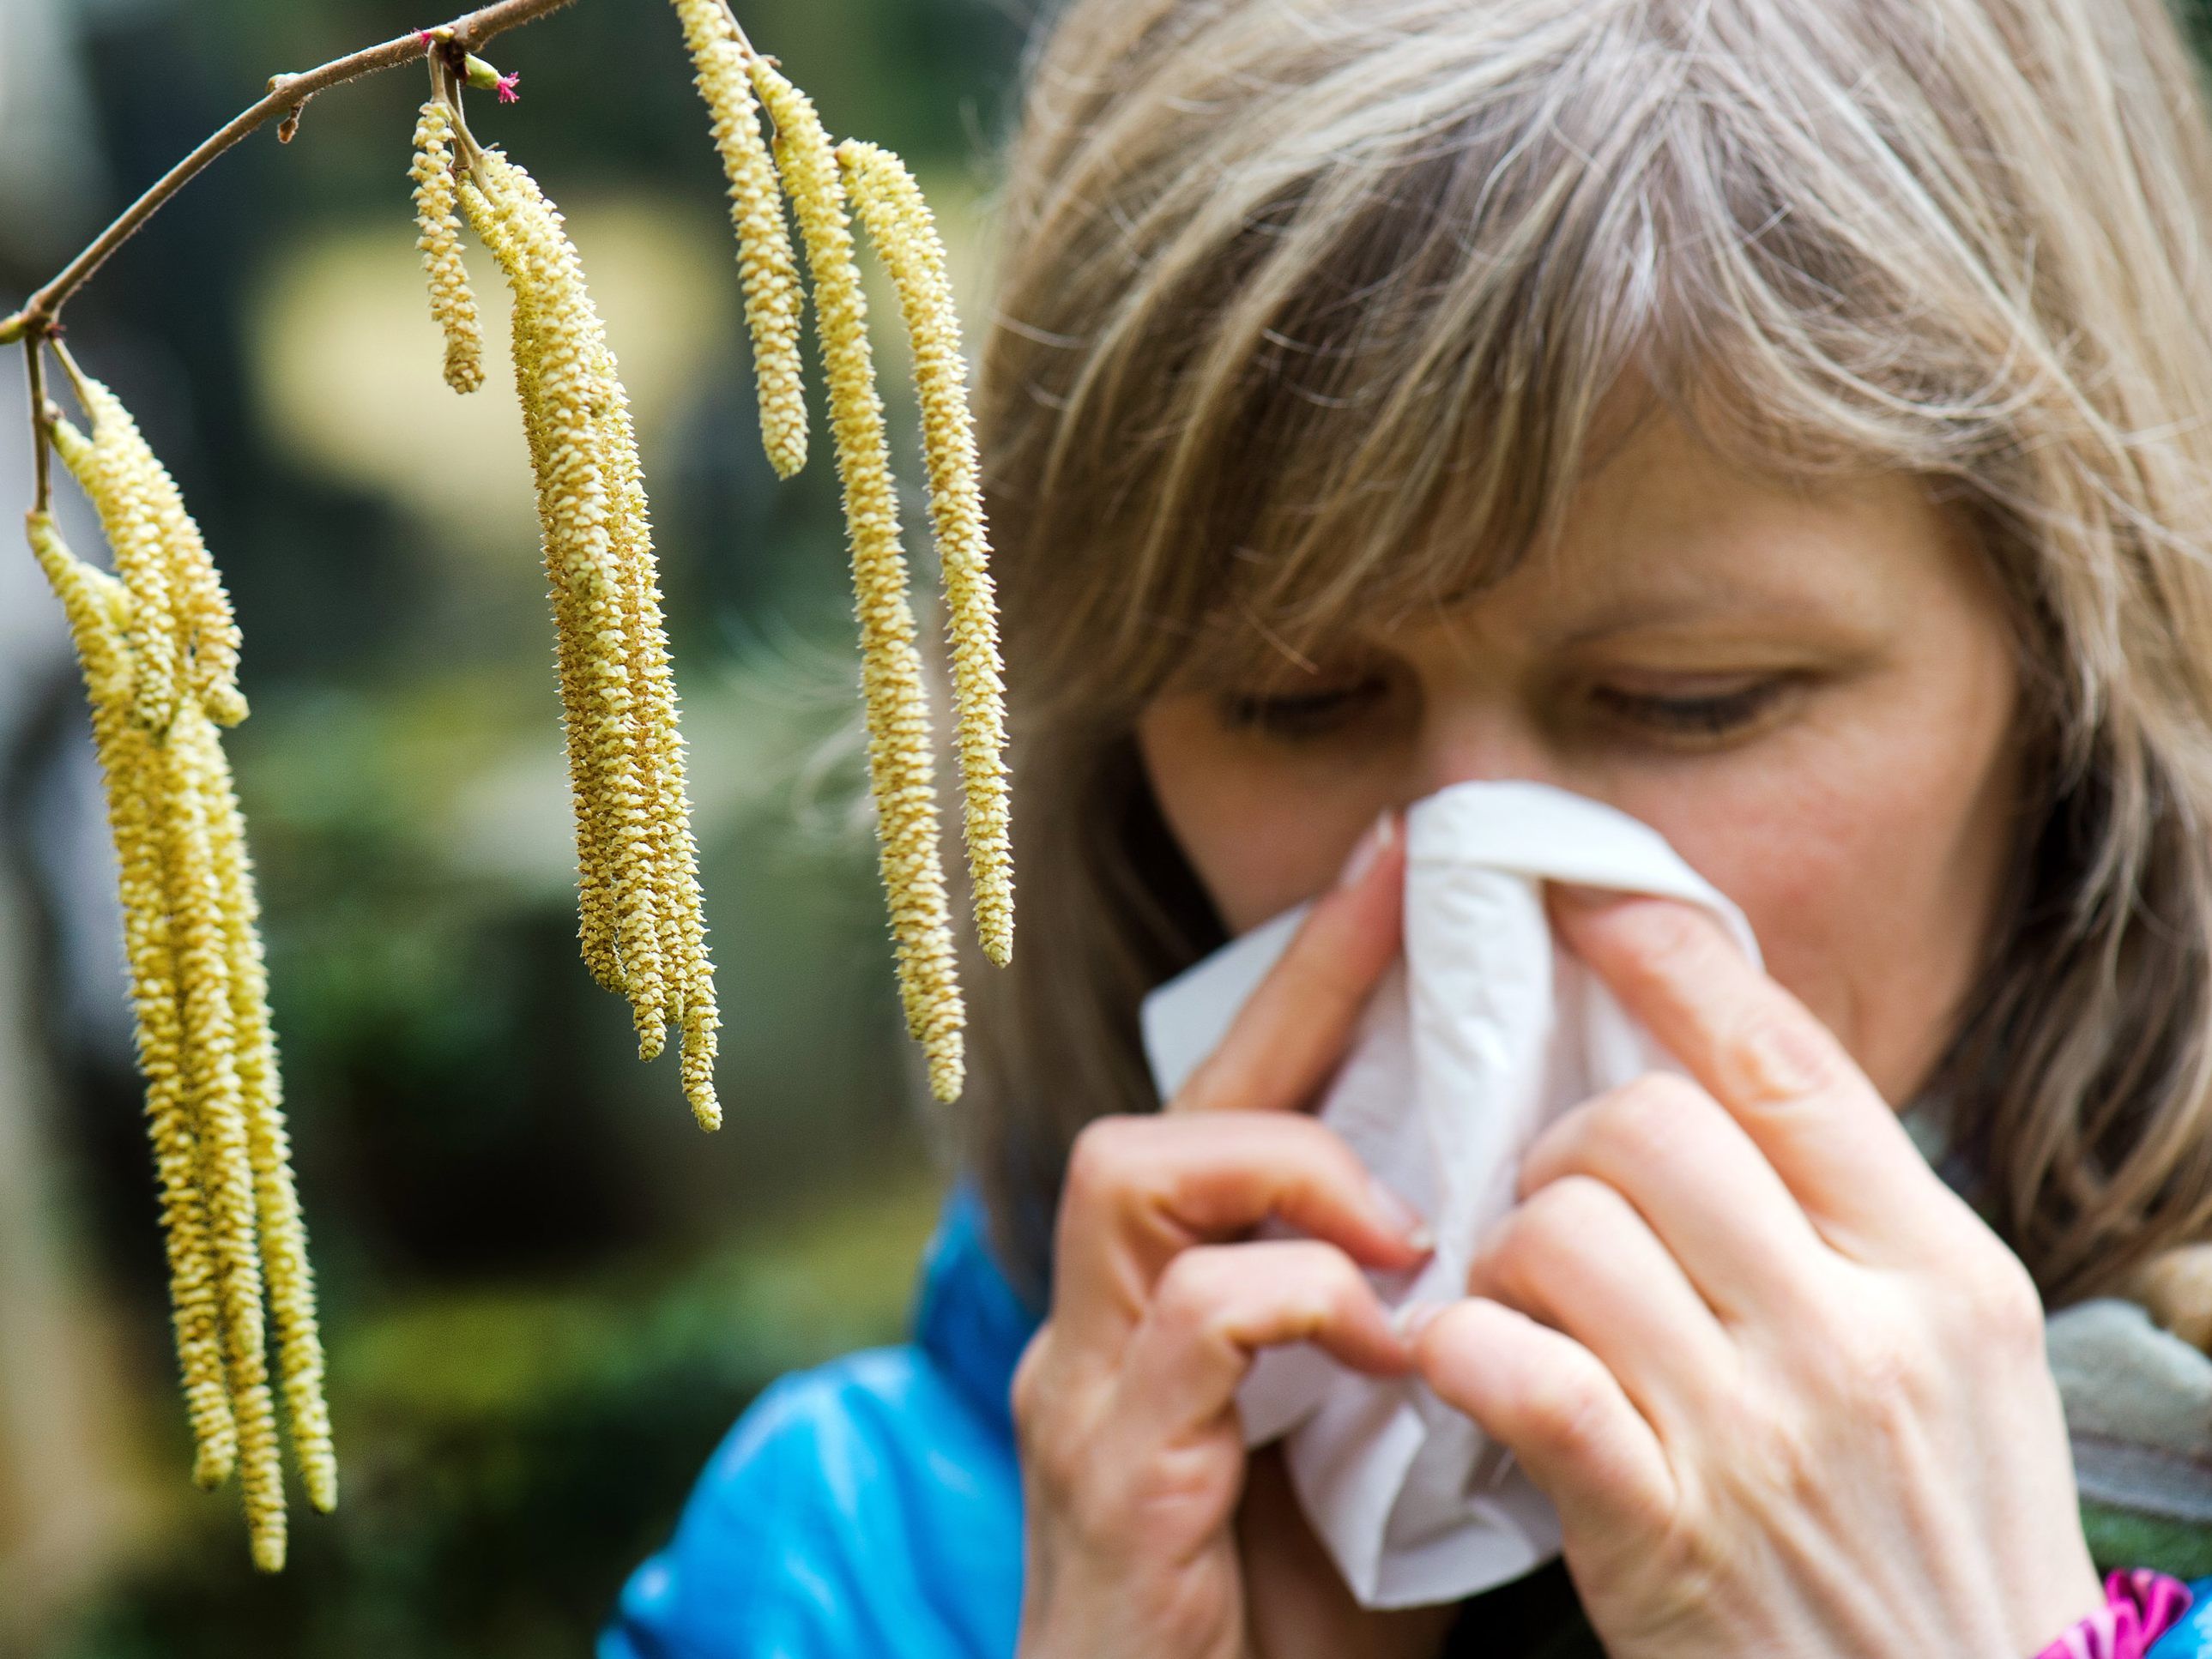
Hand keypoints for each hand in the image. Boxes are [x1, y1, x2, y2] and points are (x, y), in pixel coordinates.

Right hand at [1012, 817, 1448, 1658]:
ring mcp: (1090, 1389)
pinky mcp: (1106, 1466)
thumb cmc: (1292, 1634)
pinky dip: (1299, 1300)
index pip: (1240, 1108)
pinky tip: (1386, 1343)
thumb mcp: (1382, 1461)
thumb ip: (1421, 1345)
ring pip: (1136, 1171)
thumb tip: (1530, 1246)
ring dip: (1288, 1166)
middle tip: (1407, 899)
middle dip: (1294, 991)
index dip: (1316, 981)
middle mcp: (1108, 1325)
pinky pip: (1191, 1321)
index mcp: (1177, 1312)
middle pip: (1174, 1102)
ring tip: (1401, 1221)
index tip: (1403, 866)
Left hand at [1411, 891, 2102, 1658]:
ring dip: (1506, 1250)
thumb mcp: (1953, 1358)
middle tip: (1557, 1201)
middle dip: (1566, 1141)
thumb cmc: (1940, 1535)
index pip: (1785, 1063)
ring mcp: (1760, 1436)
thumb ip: (1848, 1222)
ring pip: (1564, 1232)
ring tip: (1523, 1299)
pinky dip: (1464, 1349)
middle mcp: (1859, 1335)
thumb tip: (1718, 1065)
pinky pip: (1519, 1375)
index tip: (1586, 896)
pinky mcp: (1662, 1533)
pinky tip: (1466, 1365)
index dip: (1670, 958)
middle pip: (1648, 1125)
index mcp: (1941, 1270)